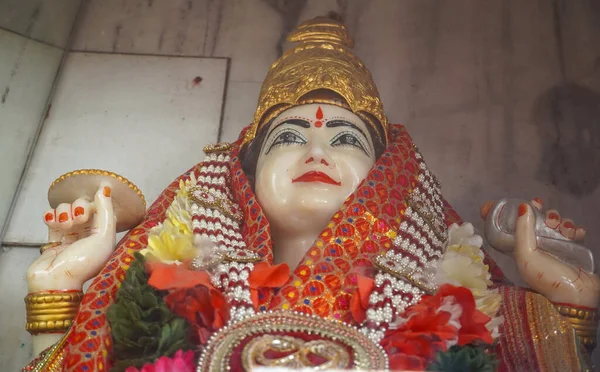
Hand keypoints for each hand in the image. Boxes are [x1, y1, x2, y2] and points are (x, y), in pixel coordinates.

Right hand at [26, 185, 116, 291]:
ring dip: (64, 213)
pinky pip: (52, 217)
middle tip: (78, 219)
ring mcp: (70, 234)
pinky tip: (51, 222)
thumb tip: (104, 189)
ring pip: (66, 209)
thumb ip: (105, 211)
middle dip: (79, 207)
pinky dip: (51, 216)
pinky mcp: (53, 237)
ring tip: (64, 226)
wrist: (55, 280)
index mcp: (104, 234)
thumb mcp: (103, 236)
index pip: (102, 208)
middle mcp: (88, 233)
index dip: (96, 203)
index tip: (92, 204)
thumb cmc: (83, 262)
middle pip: (83, 206)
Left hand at [481, 198, 599, 306]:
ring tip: (565, 231)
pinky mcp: (569, 247)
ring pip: (554, 222)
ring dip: (561, 221)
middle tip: (549, 220)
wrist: (576, 295)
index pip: (511, 223)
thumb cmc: (545, 278)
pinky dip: (574, 228)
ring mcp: (552, 245)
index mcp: (518, 246)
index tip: (524, 203)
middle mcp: (533, 244)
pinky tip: (576, 234)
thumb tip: (522, 206)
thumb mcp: (526, 255)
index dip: (515, 211)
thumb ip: (522, 230)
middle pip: (536, 218)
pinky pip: (570, 229)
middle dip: (544, 214)